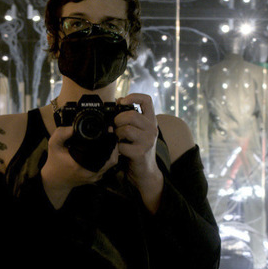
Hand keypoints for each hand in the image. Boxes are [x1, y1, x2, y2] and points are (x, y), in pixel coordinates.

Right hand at [41, 126, 118, 208]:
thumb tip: (74, 126)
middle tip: (110, 133)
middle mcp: (90, 173)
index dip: (108, 140)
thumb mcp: (54, 145)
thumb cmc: (55, 161)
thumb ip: (61, 133)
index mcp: (81, 165)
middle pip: (112, 158)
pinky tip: (105, 149)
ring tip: (109, 139)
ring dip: (113, 151)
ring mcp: (94, 177)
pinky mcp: (96, 178)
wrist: (55, 180)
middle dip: (113, 144)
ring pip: (112, 163)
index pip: (103, 153)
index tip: (108, 130)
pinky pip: (108, 167)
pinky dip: (109, 157)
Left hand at [115, 93, 162, 212]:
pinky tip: (120, 150)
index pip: (147, 100)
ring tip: (118, 139)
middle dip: (118, 120)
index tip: (122, 101)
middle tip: (115, 127)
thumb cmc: (137, 148)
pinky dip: (117, 148)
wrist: (145, 171)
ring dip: (116, 134)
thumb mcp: (137, 131)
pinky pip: (121, 145)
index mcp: (151, 120)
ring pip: (126, 129)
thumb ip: (130, 117)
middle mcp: (152, 129)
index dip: (134, 96)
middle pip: (131, 115)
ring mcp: (147, 141)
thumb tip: (117, 101)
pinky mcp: (140, 153)